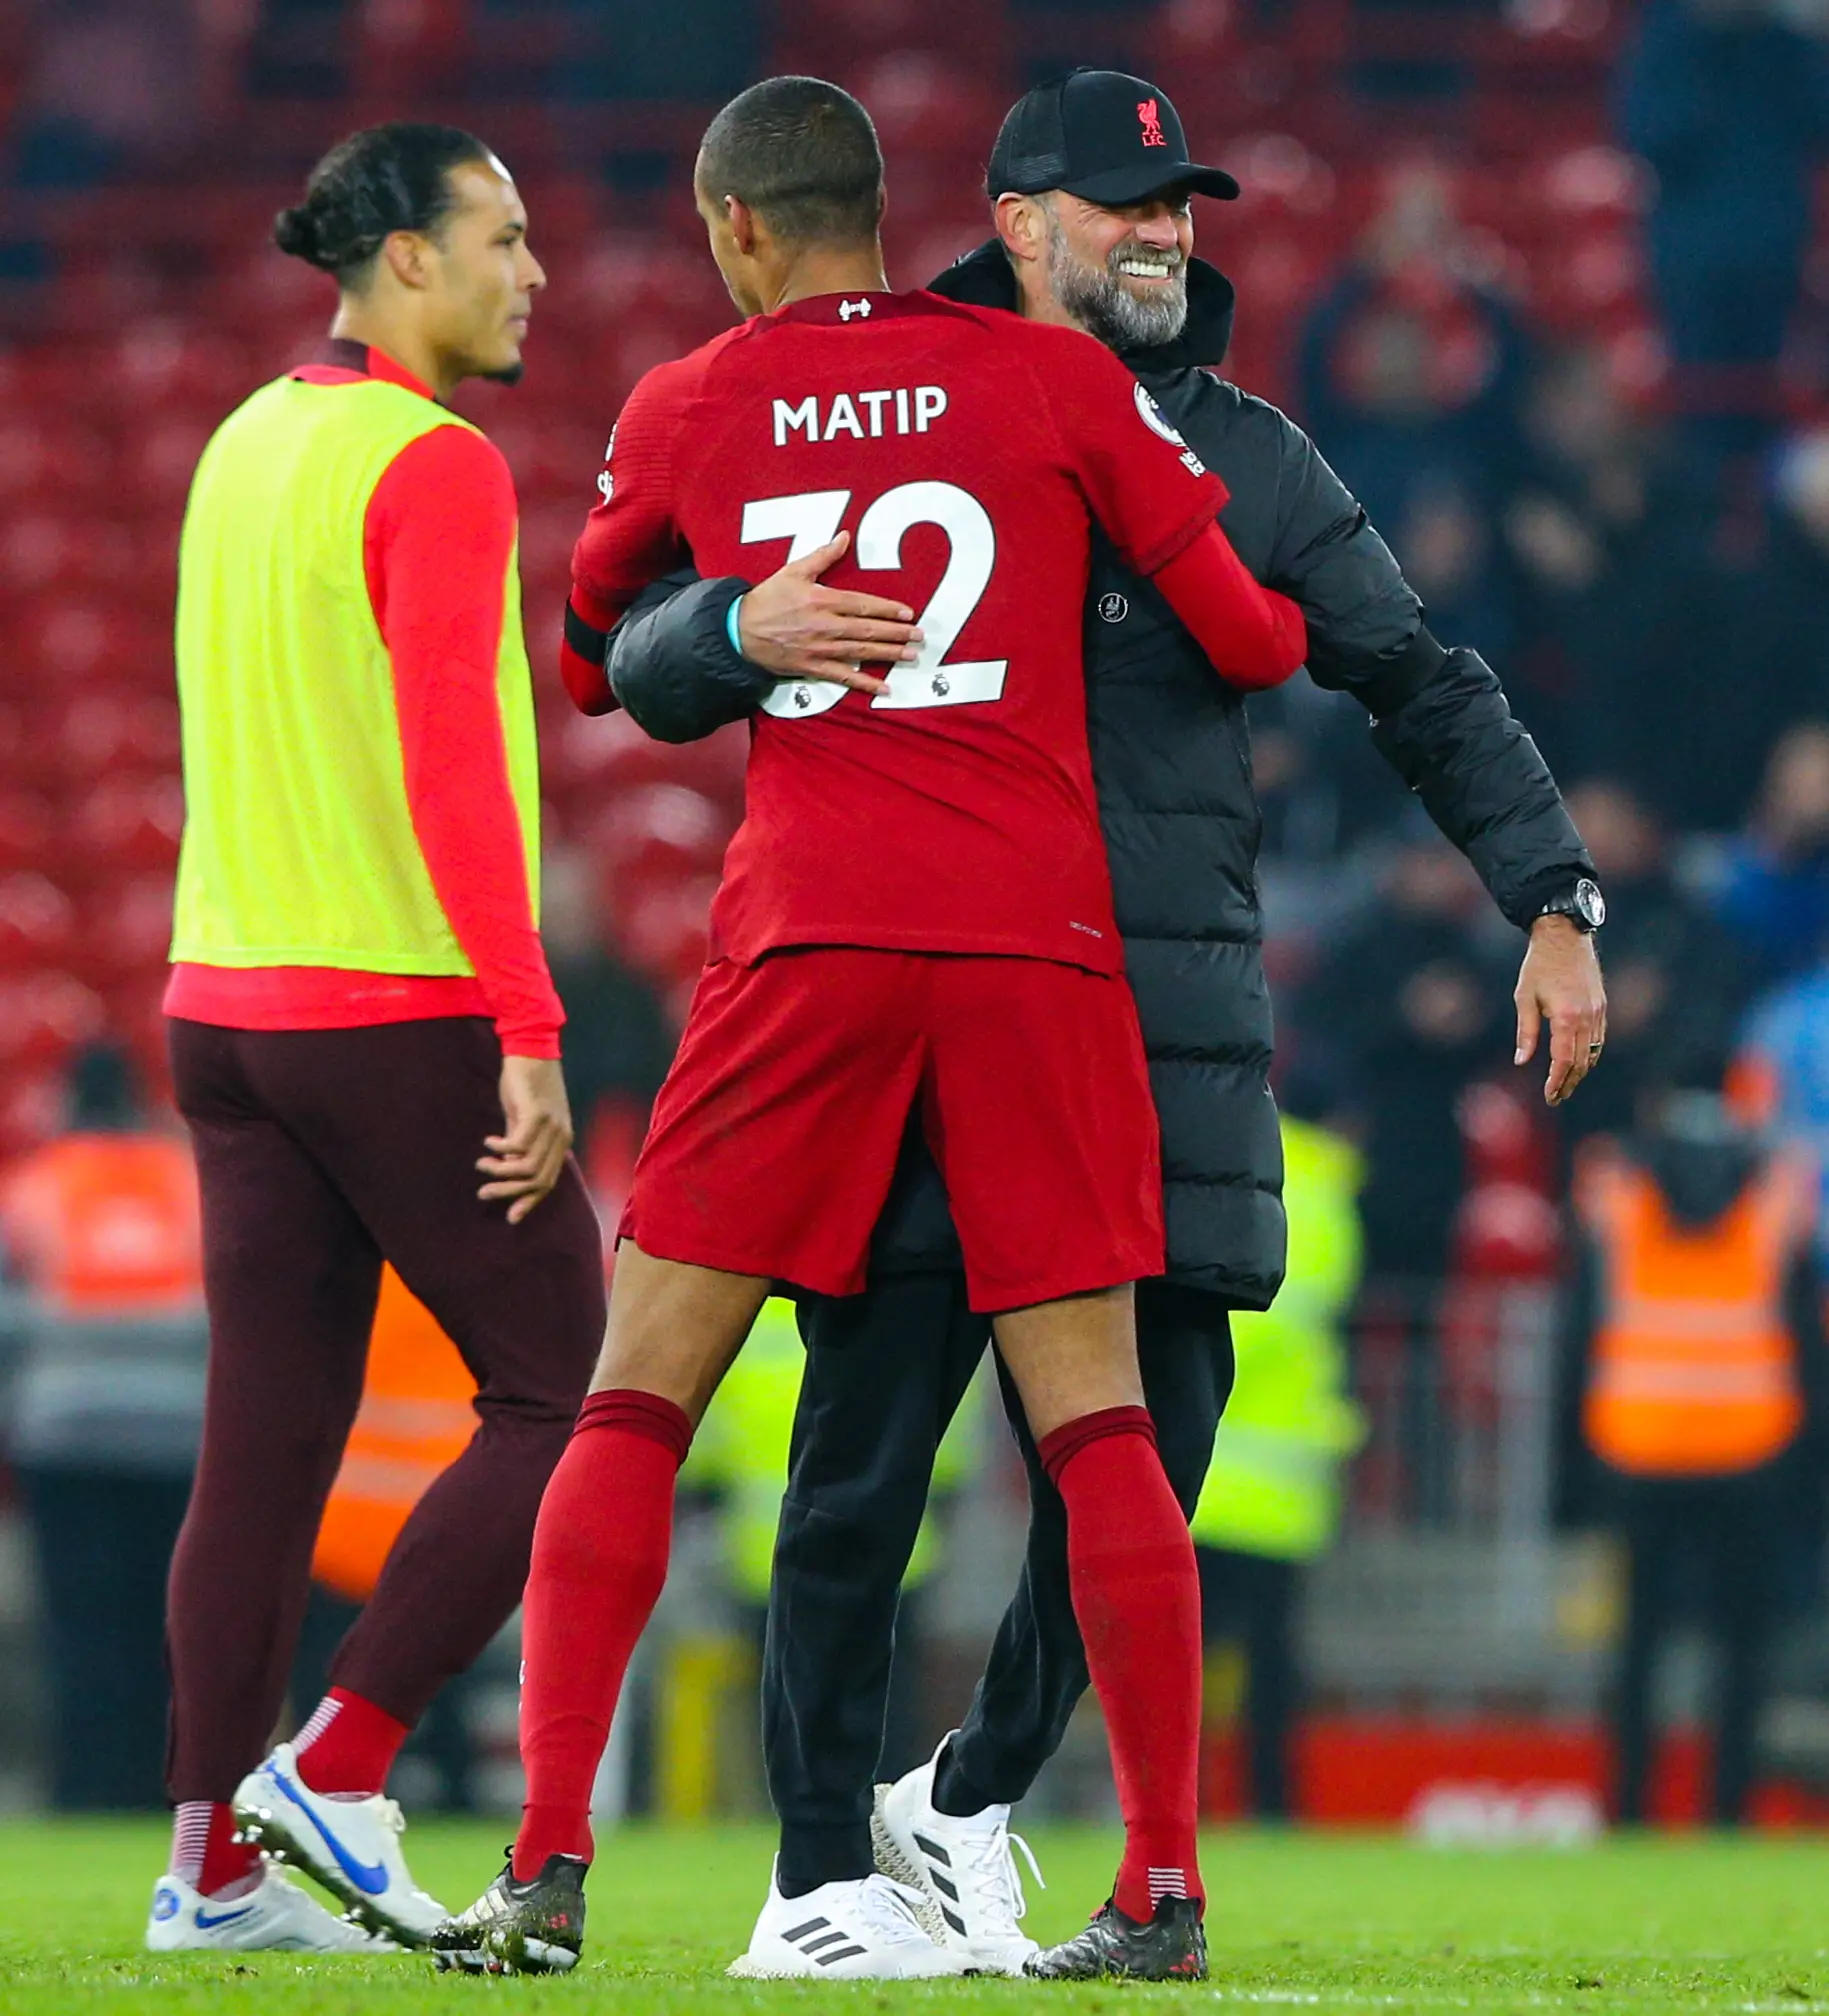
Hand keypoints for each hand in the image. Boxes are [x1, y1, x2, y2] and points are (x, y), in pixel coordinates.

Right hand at [477, 1055, 573, 1222]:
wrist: (531, 1050)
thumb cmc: (526, 1085)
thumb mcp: (525, 1120)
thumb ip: (520, 1145)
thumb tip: (507, 1169)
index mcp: (562, 1141)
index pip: (549, 1182)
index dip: (530, 1201)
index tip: (511, 1216)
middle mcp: (561, 1136)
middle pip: (538, 1180)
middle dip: (509, 1192)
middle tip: (484, 1193)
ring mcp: (551, 1125)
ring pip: (527, 1167)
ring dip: (500, 1171)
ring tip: (482, 1164)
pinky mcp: (536, 1113)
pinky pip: (519, 1145)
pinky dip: (501, 1149)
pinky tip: (488, 1142)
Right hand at [737, 531, 920, 693]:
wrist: (739, 631)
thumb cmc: (767, 600)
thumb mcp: (793, 570)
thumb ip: (823, 555)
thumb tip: (845, 537)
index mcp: (822, 600)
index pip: (863, 604)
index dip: (888, 609)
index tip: (908, 613)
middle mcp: (825, 626)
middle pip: (869, 629)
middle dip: (897, 633)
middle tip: (920, 636)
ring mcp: (821, 649)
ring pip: (862, 652)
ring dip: (889, 655)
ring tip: (911, 656)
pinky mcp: (814, 667)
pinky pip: (845, 677)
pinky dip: (866, 683)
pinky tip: (885, 687)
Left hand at [1513, 915, 1606, 1107]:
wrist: (1565, 936)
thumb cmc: (1538, 965)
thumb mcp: (1524, 997)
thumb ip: (1526, 1032)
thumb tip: (1521, 1061)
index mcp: (1566, 1016)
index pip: (1564, 1060)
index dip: (1557, 1081)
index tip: (1549, 1096)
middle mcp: (1587, 1017)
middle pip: (1582, 1061)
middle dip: (1568, 1082)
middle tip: (1555, 1098)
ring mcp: (1598, 1011)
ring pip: (1593, 1052)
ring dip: (1580, 1072)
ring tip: (1565, 1085)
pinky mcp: (1602, 1006)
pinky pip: (1599, 1038)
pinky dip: (1590, 1054)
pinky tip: (1579, 1062)